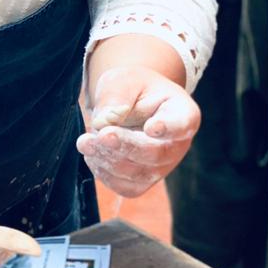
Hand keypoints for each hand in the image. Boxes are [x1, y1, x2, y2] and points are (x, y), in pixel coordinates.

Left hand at [77, 66, 199, 196]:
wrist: (129, 104)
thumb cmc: (132, 88)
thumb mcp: (124, 80)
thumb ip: (116, 96)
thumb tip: (102, 121)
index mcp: (183, 113)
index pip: (182, 124)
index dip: (168, 128)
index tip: (152, 127)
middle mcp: (177, 145)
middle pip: (156, 154)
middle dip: (126, 146)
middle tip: (102, 134)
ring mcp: (162, 167)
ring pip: (139, 174)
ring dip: (109, 160)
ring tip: (85, 141)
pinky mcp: (143, 181)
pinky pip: (125, 187)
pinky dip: (104, 172)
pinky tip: (91, 153)